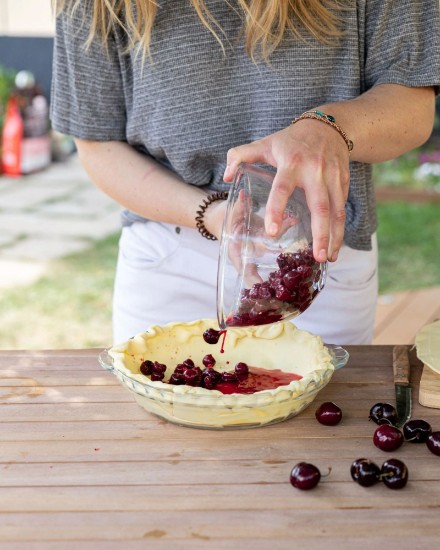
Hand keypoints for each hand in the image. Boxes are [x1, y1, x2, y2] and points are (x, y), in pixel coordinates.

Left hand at [223, 120, 349, 262]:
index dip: (276, 210)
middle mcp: (315, 171)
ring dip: (334, 237)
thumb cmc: (291, 140)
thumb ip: (240, 156)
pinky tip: (335, 247)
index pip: (282, 189)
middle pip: (319, 206)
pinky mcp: (344, 182)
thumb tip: (226, 177)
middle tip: (317, 257)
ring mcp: (333, 177)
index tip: (272, 231)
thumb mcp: (264, 143)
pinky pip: (342, 209)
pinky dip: (340, 229)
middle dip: (320, 234)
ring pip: (336, 211)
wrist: (329, 126)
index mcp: (291, 163)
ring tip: (328, 259)